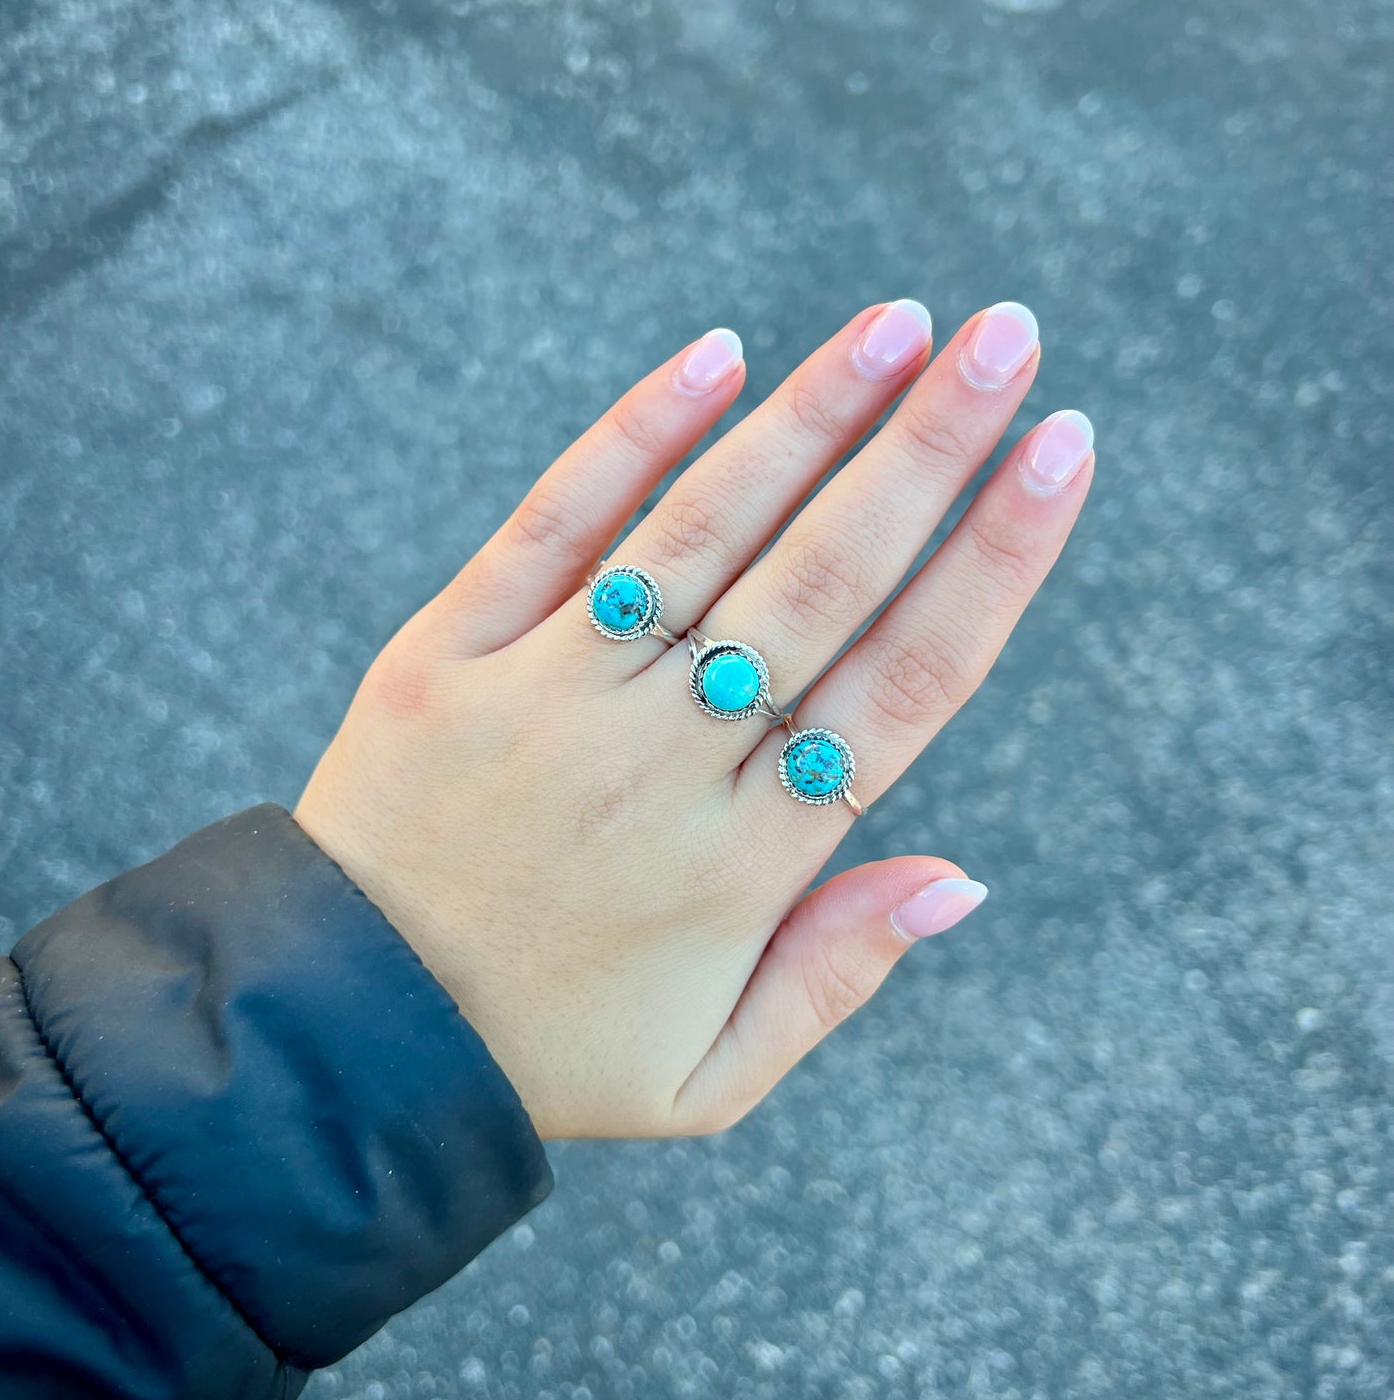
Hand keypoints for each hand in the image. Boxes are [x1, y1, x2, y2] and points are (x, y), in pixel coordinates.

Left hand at [294, 301, 1093, 1138]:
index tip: (1062, 455)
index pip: (907, 681)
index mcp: (746, 861)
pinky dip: (634, 435)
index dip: (993, 562)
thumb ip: (840, 972)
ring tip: (900, 323)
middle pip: (824, 582)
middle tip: (1010, 336)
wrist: (338, 1042)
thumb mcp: (712, 1076)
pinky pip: (554, 524)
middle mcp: (661, 762)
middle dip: (929, 451)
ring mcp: (551, 695)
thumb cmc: (546, 1051)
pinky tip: (716, 355)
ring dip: (809, 418)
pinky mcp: (448, 654)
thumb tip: (964, 874)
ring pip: (704, 532)